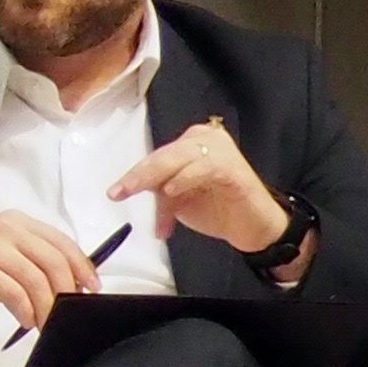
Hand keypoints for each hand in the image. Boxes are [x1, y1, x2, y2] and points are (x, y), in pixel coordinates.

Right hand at [0, 213, 104, 338]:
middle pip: (53, 260)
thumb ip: (33, 264)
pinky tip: (27, 321)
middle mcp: (6, 229)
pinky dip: (25, 309)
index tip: (91, 289)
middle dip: (66, 291)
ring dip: (46, 306)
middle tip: (68, 313)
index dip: (82, 267)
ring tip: (46, 323)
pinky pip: (12, 291)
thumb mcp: (4, 258)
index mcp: (18, 223)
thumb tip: (68, 287)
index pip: (62, 242)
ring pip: (35, 278)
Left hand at [108, 121, 291, 259]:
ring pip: (179, 159)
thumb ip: (158, 189)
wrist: (252, 227)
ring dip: (156, 178)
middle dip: (139, 175)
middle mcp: (205, 139)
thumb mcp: (178, 199)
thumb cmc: (217, 209)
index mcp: (190, 143)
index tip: (115, 192)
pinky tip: (172, 190)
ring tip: (141, 194)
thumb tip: (129, 191)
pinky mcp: (233, 167)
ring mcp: (221, 151)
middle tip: (120, 192)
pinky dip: (185, 178)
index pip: (156, 156)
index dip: (134, 174)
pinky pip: (204, 168)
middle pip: (164, 155)